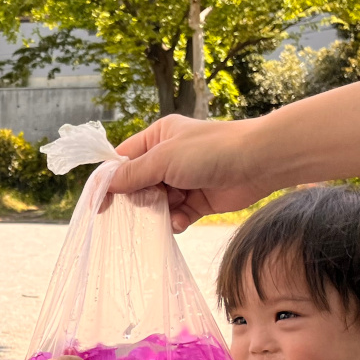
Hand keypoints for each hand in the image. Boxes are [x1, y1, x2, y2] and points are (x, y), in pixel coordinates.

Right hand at [108, 115, 278, 231]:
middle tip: (137, 210)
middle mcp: (168, 158)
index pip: (124, 159)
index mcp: (158, 138)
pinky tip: (180, 222)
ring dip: (158, 213)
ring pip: (156, 203)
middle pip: (138, 185)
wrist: (258, 163)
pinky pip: (176, 215)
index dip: (111, 180)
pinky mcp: (197, 201)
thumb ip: (133, 174)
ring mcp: (183, 180)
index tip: (100, 203)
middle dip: (137, 200)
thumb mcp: (164, 158)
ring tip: (165, 215)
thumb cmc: (210, 151)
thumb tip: (105, 184)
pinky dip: (175, 221)